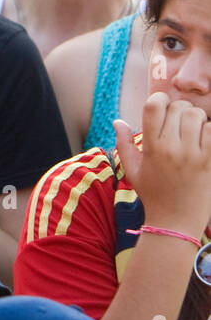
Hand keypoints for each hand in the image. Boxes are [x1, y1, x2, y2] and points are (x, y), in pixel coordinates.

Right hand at [115, 93, 210, 235]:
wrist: (176, 220)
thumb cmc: (153, 194)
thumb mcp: (132, 170)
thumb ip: (123, 144)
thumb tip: (118, 121)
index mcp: (151, 148)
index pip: (154, 106)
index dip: (158, 99)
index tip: (161, 105)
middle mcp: (171, 148)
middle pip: (179, 108)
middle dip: (179, 109)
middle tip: (178, 122)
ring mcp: (193, 155)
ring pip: (198, 116)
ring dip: (196, 118)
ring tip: (192, 130)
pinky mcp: (209, 161)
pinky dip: (208, 130)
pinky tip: (202, 139)